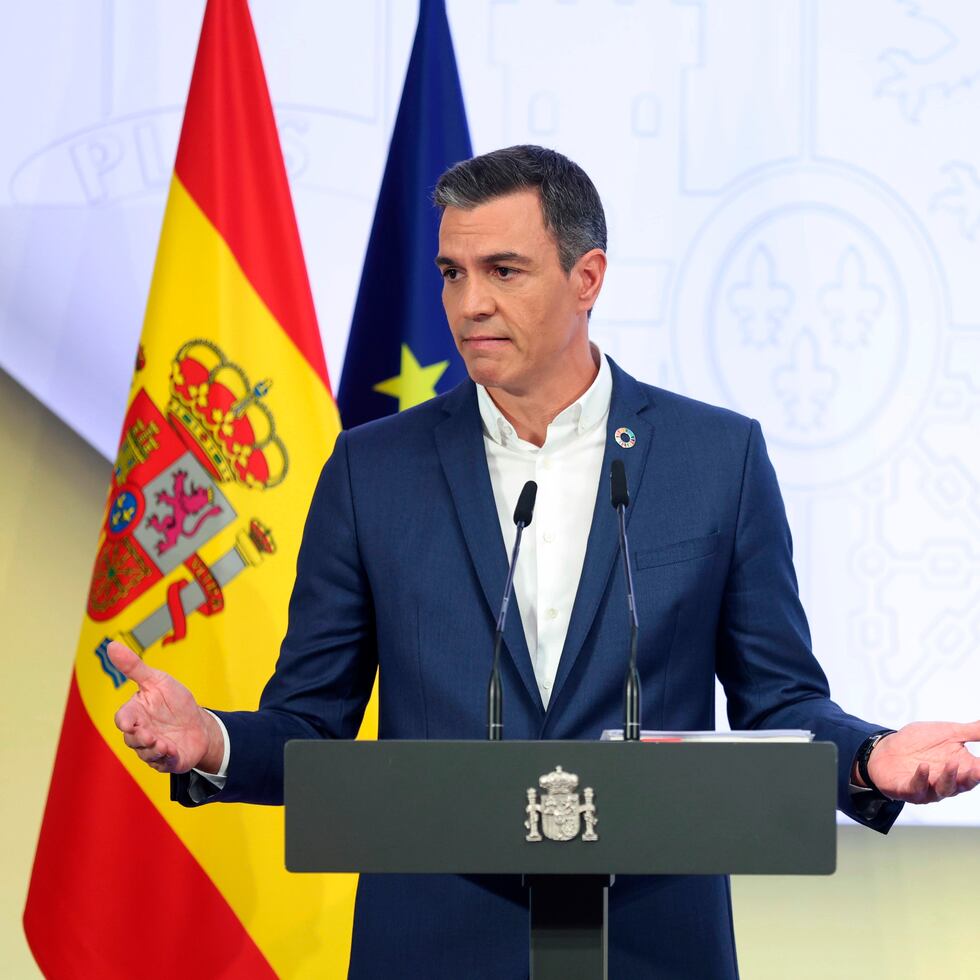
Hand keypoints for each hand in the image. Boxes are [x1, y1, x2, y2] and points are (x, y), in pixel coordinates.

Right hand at [108, 640, 223, 774]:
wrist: (199, 724)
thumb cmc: (175, 702)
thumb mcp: (157, 681)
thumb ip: (134, 667)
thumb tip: (112, 645)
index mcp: (136, 713)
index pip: (123, 719)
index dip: (125, 722)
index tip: (129, 723)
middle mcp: (141, 732)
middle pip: (132, 739)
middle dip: (140, 738)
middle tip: (150, 736)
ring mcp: (152, 748)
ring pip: (145, 754)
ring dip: (153, 750)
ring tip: (164, 744)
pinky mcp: (167, 760)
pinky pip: (162, 764)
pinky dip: (166, 759)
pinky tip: (172, 751)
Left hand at [864, 721, 979, 803]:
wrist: (886, 749)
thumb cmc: (920, 743)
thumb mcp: (947, 732)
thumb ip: (971, 731)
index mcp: (960, 769)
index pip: (978, 772)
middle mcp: (947, 782)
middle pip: (964, 784)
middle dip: (972, 777)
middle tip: (979, 770)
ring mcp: (928, 788)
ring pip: (943, 789)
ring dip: (949, 777)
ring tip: (952, 763)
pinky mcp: (907, 789)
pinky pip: (915, 787)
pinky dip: (921, 778)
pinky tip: (923, 767)